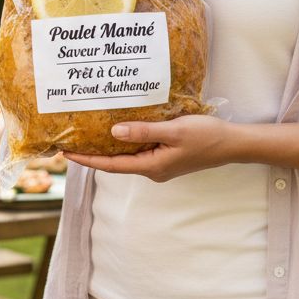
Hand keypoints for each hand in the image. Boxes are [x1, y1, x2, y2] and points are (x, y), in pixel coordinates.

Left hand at [64, 115, 235, 182]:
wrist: (232, 144)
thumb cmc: (206, 137)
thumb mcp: (173, 131)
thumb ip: (143, 131)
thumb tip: (113, 132)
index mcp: (152, 166)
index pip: (110, 165)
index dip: (87, 159)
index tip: (66, 153)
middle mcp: (152, 169)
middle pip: (115, 162)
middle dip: (92, 153)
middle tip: (70, 140)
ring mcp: (159, 164)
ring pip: (126, 156)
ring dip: (107, 147)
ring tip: (87, 133)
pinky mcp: (165, 156)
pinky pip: (138, 150)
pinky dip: (124, 142)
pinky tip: (116, 130)